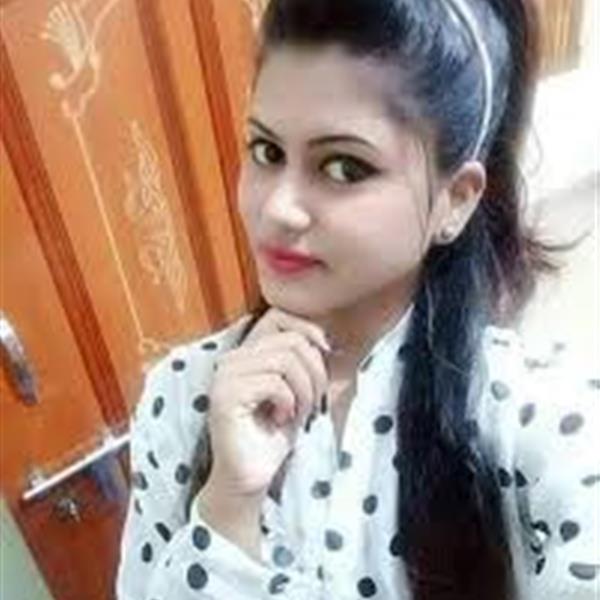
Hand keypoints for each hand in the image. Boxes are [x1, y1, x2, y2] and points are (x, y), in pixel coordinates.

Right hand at [205, 307, 330, 498]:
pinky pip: (274, 383)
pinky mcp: (225, 396)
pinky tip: (281, 419)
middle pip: (290, 341)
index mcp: (246, 353)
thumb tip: (323, 340)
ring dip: (304, 390)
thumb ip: (301, 360)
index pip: (279, 316)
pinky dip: (289, 402)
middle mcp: (231, 358)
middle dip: (314, 371)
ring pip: (285, 360)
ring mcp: (225, 376)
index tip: (326, 352)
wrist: (251, 476)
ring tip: (298, 411)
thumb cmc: (274, 433)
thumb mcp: (295, 389)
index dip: (309, 329)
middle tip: (312, 401)